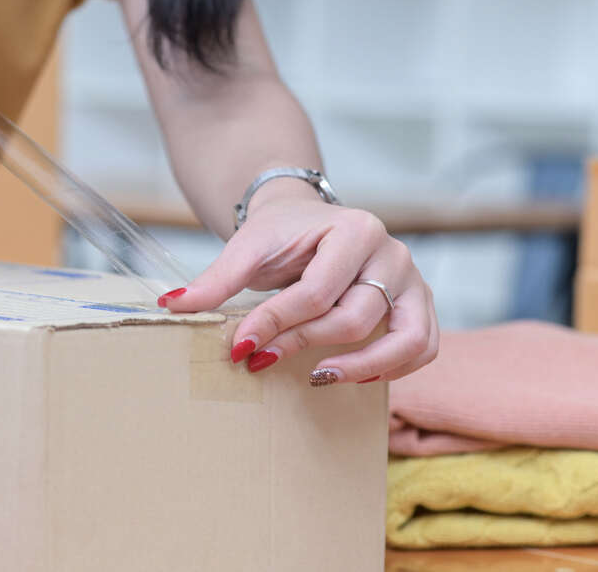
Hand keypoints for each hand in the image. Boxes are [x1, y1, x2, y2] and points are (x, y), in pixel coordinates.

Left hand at [161, 180, 438, 385]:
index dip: (277, 324)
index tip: (240, 347)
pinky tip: (356, 376)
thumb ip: (216, 279)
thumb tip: (174, 305)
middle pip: (355, 317)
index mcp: (354, 230)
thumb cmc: (279, 234)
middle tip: (263, 360)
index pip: (316, 291)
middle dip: (305, 344)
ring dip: (362, 367)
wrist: (305, 220)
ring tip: (318, 378)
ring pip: (407, 338)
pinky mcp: (419, 305)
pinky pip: (424, 347)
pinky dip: (396, 368)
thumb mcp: (246, 248)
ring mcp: (412, 280)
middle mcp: (392, 253)